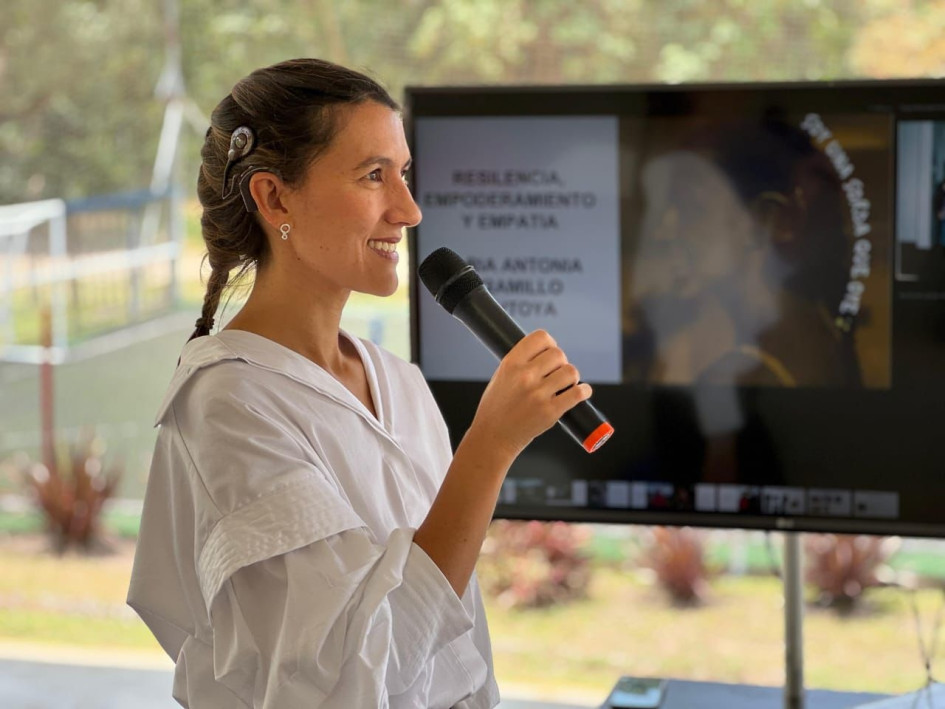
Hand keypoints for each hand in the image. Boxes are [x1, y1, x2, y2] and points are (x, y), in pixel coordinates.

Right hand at [468, 330, 592, 459]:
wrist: (493, 437)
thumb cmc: (496, 407)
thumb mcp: (501, 376)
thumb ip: (521, 362)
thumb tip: (546, 352)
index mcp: (511, 363)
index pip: (541, 337)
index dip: (550, 343)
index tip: (550, 352)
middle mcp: (525, 376)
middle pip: (558, 354)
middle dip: (561, 363)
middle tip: (556, 373)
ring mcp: (538, 395)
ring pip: (571, 372)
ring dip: (571, 377)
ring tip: (565, 385)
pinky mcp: (550, 412)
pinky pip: (578, 393)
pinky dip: (584, 391)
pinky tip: (582, 392)